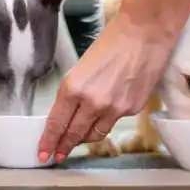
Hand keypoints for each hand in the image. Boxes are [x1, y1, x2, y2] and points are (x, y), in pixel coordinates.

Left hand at [37, 18, 172, 162]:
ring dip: (84, 139)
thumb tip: (69, 113)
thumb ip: (73, 92)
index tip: (43, 154)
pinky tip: (105, 113)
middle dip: (64, 147)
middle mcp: (92, 103)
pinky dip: (106, 121)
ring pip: (95, 134)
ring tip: (78, 140)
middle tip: (57, 155)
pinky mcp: (132, 109)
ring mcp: (115, 109)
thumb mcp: (81, 67)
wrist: (145, 33)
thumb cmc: (112, 42)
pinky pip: (114, 122)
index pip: (57, 123)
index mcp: (73, 88)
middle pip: (74, 135)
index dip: (49, 141)